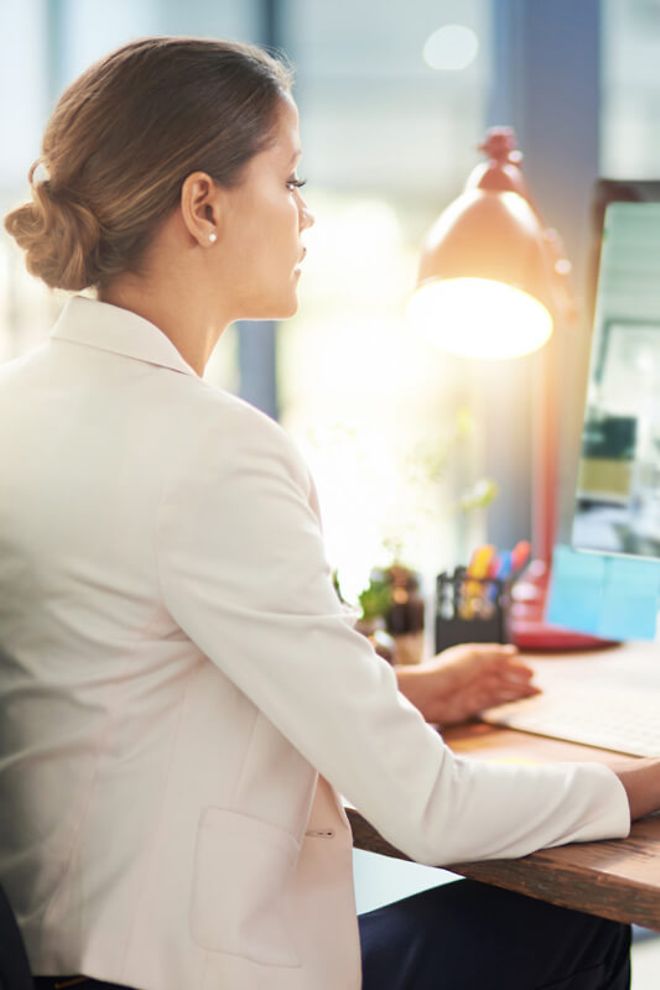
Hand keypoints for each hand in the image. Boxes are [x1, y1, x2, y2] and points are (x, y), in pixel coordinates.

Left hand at [395, 643, 539, 726]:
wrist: (427, 693)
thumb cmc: (447, 671)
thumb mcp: (475, 657)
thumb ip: (495, 655)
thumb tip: (513, 652)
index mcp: (474, 658)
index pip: (498, 660)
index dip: (514, 665)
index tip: (531, 670)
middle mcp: (474, 673)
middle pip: (502, 676)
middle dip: (519, 679)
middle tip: (537, 684)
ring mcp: (473, 690)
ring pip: (500, 689)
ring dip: (517, 691)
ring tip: (534, 693)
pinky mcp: (470, 706)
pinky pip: (492, 702)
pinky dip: (505, 701)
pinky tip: (516, 702)